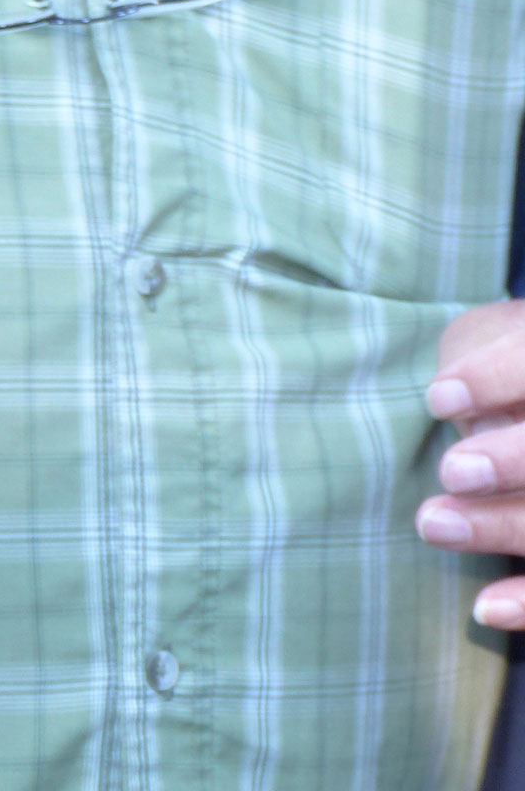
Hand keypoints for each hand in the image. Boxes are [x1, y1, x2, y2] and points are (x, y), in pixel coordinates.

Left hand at [419, 298, 524, 626]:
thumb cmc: (510, 362)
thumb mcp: (499, 338)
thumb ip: (494, 362)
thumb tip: (463, 412)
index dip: (501, 377)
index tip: (439, 399)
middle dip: (516, 462)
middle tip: (452, 471)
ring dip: (508, 528)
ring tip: (433, 524)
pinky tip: (485, 609)